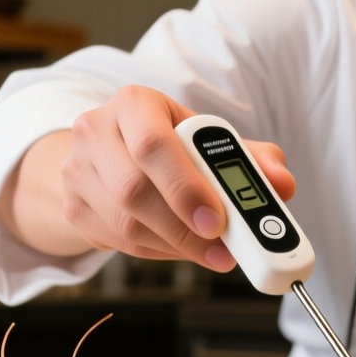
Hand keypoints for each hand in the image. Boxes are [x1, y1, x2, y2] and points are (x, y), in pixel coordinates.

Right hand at [0, 86, 294, 270]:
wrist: (110, 152)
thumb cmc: (170, 143)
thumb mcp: (208, 140)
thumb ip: (251, 158)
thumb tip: (282, 183)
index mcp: (133, 103)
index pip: (153, 145)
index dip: (186, 187)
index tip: (219, 220)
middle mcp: (96, 131)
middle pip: (134, 191)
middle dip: (184, 228)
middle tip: (223, 248)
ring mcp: (77, 171)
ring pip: (125, 225)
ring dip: (176, 246)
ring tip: (213, 251)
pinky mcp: (73, 207)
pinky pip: (118, 243)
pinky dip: (158, 253)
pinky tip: (181, 247)